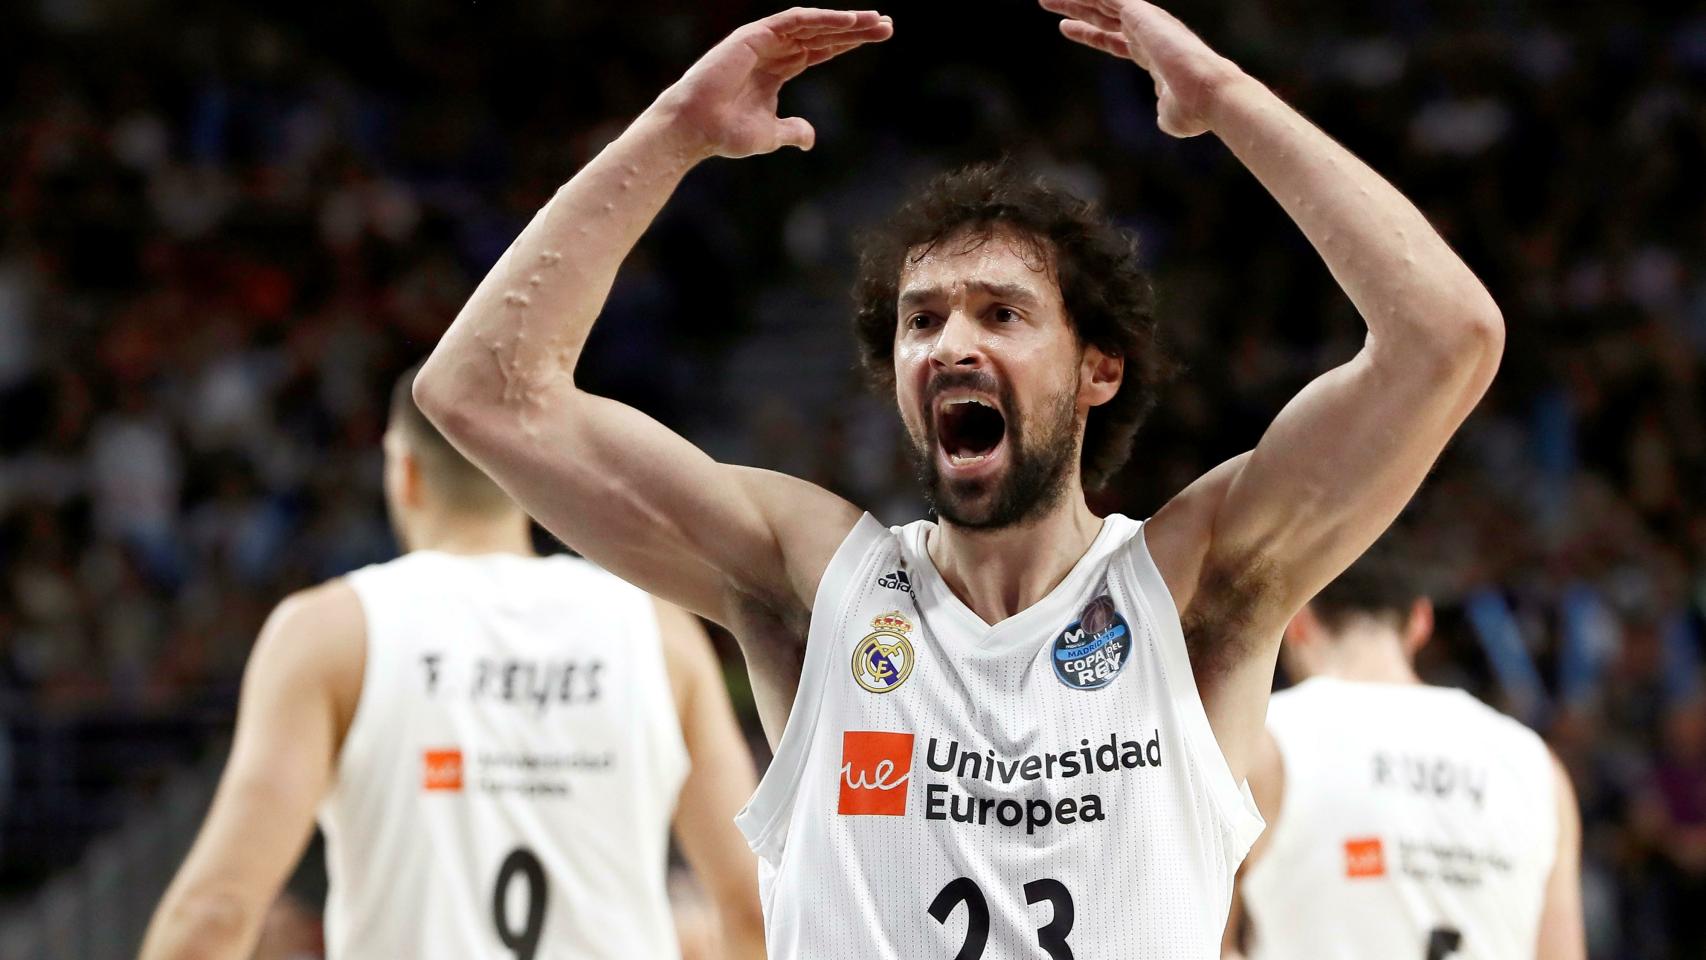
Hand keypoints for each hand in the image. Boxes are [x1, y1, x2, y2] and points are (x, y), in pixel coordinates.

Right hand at [653, 8, 891, 158]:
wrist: (695, 129)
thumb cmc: (725, 133)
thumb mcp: (770, 134)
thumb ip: (792, 131)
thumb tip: (810, 138)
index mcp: (778, 69)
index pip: (821, 50)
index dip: (848, 44)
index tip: (878, 39)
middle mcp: (773, 50)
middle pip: (823, 34)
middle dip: (856, 30)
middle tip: (888, 26)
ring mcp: (763, 40)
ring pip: (813, 25)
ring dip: (845, 22)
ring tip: (877, 21)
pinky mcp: (754, 35)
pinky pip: (795, 21)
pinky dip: (822, 19)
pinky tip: (849, 20)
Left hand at [1039, 0, 1241, 137]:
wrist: (1206, 96)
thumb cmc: (1190, 111)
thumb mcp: (1168, 116)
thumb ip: (1161, 112)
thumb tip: (1163, 117)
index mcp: (1152, 56)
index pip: (1112, 40)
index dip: (1089, 33)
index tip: (1065, 28)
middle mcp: (1147, 34)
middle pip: (1102, 17)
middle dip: (1076, 10)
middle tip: (1049, 4)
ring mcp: (1146, 22)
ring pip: (1102, 2)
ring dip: (1074, 0)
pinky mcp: (1142, 14)